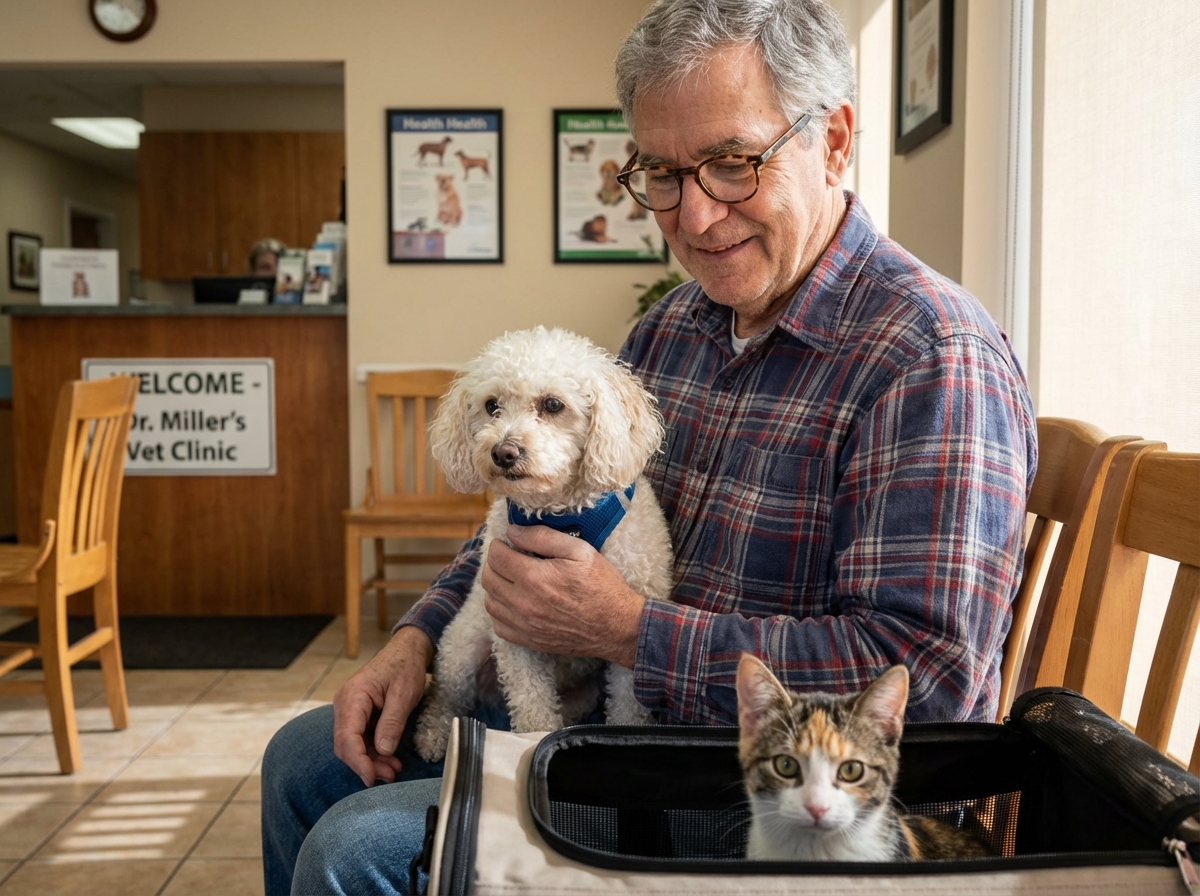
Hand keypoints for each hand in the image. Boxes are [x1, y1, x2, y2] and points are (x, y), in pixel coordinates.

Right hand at [332, 625, 432, 786]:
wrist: (406, 651)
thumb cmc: (405, 666)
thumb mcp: (404, 694)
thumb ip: (392, 722)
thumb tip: (383, 751)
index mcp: (354, 696)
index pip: (347, 736)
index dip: (358, 761)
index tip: (371, 778)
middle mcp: (345, 704)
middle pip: (346, 745)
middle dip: (366, 764)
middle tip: (390, 775)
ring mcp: (349, 710)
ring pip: (352, 745)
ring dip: (371, 760)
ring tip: (393, 769)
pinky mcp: (357, 715)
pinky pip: (360, 739)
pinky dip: (373, 751)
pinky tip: (389, 758)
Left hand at [481, 524, 643, 667]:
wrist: (616, 626)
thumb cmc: (601, 585)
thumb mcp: (579, 551)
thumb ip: (543, 537)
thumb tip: (512, 531)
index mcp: (534, 577)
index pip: (496, 556)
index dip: (499, 545)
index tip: (509, 543)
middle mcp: (523, 603)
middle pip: (488, 578)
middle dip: (495, 563)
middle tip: (510, 558)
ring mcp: (523, 625)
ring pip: (490, 602)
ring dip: (496, 587)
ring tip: (512, 579)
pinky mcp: (528, 640)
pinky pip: (498, 625)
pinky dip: (501, 611)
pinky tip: (515, 602)